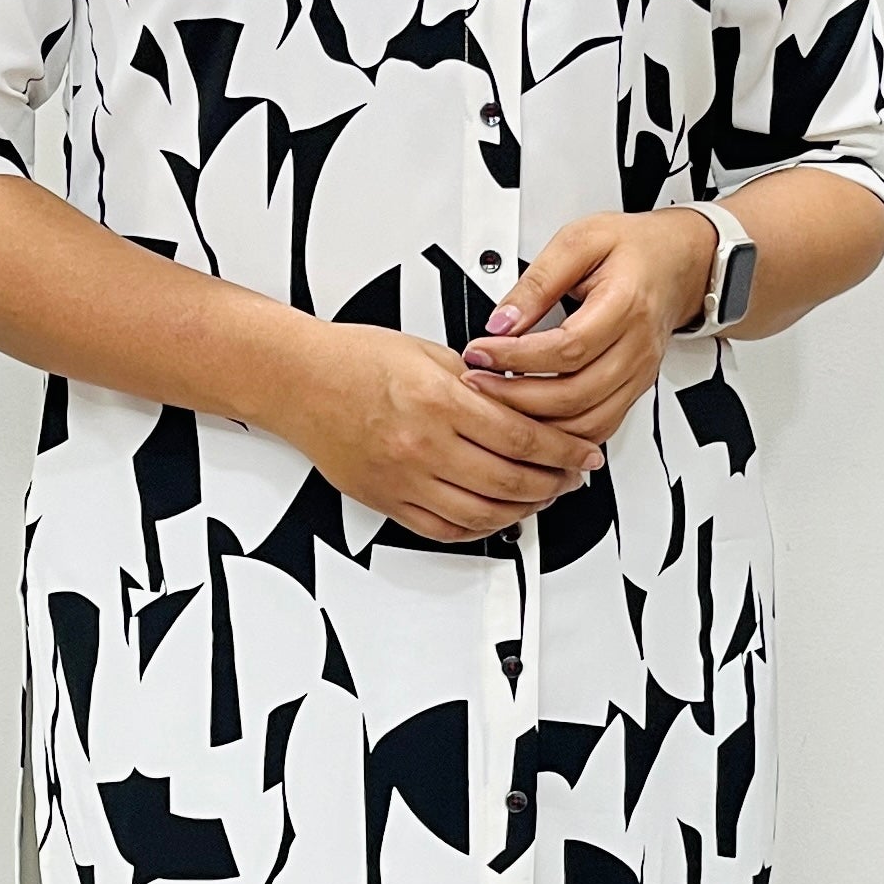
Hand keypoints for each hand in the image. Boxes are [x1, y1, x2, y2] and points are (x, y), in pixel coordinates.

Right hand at [279, 322, 604, 544]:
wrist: (299, 380)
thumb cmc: (355, 360)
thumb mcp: (429, 353)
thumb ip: (479, 385)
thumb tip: (524, 404)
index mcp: (438, 401)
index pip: (522, 437)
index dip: (564, 450)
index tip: (584, 452)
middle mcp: (422, 445)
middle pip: (510, 481)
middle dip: (554, 482)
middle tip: (571, 476)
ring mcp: (404, 479)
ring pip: (483, 514)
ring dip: (524, 510)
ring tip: (541, 496)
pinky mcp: (388, 501)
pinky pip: (445, 529)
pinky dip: (480, 528)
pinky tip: (496, 516)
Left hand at [459, 207, 718, 441]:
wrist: (679, 263)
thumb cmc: (634, 250)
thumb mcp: (579, 241)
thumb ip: (538, 281)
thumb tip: (503, 320)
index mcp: (625, 305)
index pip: (568, 348)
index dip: (518, 357)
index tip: (481, 352)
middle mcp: (637, 349)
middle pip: (574, 395)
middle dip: (516, 397)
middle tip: (478, 382)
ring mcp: (638, 376)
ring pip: (586, 423)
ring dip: (536, 424)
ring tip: (498, 405)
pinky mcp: (634, 391)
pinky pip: (598, 429)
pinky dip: (561, 436)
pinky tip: (531, 423)